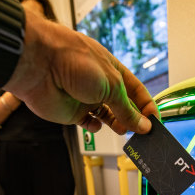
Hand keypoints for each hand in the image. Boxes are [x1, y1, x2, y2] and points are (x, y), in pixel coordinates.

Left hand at [4, 14, 156, 134]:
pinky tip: (98, 126)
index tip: (154, 123)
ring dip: (118, 125)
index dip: (147, 107)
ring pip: (108, 116)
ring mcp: (86, 98)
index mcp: (114, 71)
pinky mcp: (72, 112)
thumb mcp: (111, 85)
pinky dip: (95, 127)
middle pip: (124, 106)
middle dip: (134, 119)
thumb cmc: (74, 61)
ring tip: (123, 131)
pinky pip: (88, 123)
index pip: (137, 91)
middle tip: (142, 134)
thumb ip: (127, 109)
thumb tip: (143, 125)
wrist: (39, 65)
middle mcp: (101, 84)